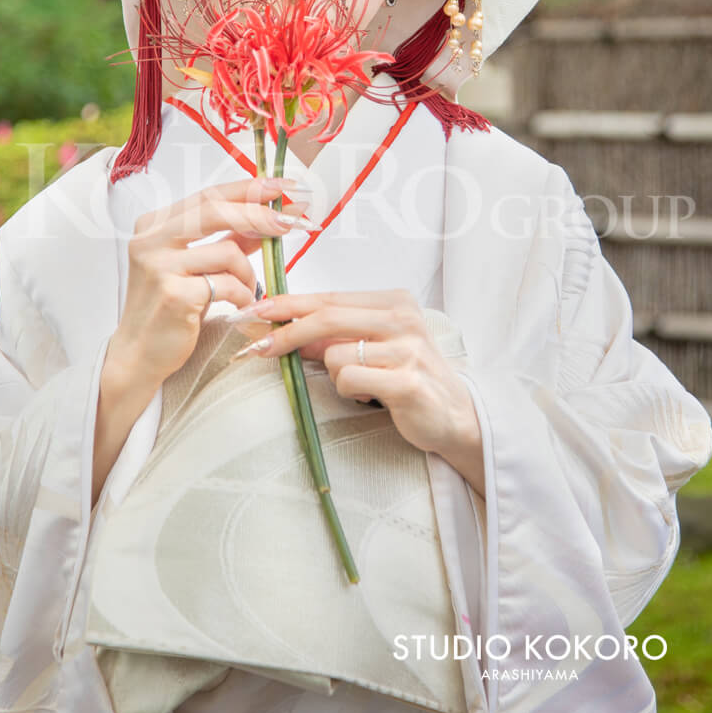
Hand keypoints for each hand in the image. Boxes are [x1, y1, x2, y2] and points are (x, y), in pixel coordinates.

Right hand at [105, 175, 314, 404]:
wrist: (139, 354)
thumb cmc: (169, 308)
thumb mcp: (197, 267)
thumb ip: (227, 240)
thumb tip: (266, 218)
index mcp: (154, 224)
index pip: (208, 195)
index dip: (248, 188)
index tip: (282, 186)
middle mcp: (150, 239)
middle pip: (214, 210)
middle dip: (259, 214)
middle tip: (289, 222)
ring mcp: (158, 266)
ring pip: (227, 251)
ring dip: (249, 272)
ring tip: (249, 290)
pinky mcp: (173, 295)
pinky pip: (227, 285)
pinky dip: (243, 295)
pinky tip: (240, 306)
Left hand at [233, 288, 485, 496]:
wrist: (455, 414)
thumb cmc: (407, 376)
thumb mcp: (371, 347)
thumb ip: (335, 335)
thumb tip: (286, 328)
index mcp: (394, 301)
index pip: (328, 298)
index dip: (288, 304)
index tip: (256, 310)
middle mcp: (403, 318)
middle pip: (326, 318)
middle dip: (286, 332)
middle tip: (259, 347)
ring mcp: (407, 349)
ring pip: (334, 355)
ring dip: (335, 375)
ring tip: (363, 385)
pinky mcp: (407, 381)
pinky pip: (349, 381)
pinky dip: (350, 392)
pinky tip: (372, 397)